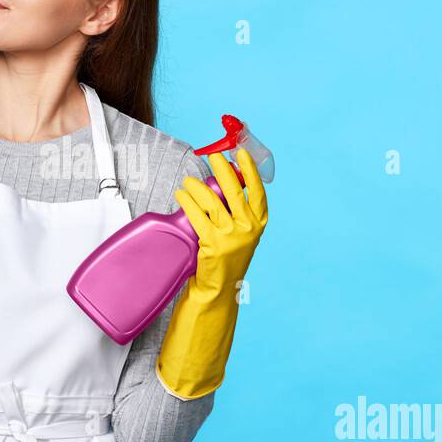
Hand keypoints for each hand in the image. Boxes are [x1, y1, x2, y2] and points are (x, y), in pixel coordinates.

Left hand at [174, 147, 268, 301]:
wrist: (219, 288)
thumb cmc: (228, 258)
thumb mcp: (242, 234)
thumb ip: (238, 212)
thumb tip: (224, 181)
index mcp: (259, 223)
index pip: (258, 191)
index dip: (250, 170)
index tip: (241, 153)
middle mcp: (249, 228)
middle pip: (235, 191)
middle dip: (223, 170)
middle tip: (212, 156)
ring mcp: (232, 236)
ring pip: (213, 202)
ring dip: (198, 187)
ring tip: (188, 181)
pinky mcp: (213, 243)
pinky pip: (197, 215)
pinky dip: (187, 202)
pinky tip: (181, 195)